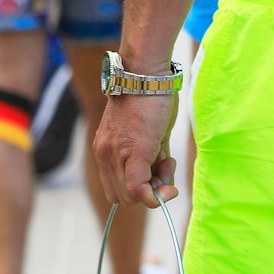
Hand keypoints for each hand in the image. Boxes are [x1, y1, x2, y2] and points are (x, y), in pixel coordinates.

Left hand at [94, 92, 179, 210]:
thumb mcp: (149, 134)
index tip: (156, 176)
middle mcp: (105, 155)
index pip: (115, 190)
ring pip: (131, 197)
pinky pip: (138, 190)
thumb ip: (152, 159)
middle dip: (147, 191)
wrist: (145, 74)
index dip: (138, 191)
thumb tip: (162, 181)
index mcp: (105, 150)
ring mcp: (115, 156)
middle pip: (122, 198)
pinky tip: (169, 185)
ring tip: (168, 162)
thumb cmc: (150, 98)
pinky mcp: (134, 154)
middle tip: (165, 167)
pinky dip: (154, 195)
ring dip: (155, 188)